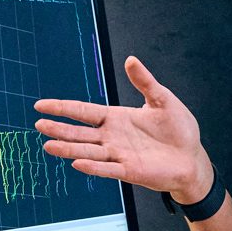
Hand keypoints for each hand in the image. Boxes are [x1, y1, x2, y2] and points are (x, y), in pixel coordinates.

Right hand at [35, 56, 215, 201]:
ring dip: (69, 149)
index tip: (41, 105)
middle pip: (80, 132)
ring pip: (88, 151)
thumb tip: (130, 59)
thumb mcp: (163, 99)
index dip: (63, 108)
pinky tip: (77, 163)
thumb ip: (145, 82)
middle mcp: (112, 137)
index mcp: (117, 118)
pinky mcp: (129, 170)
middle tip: (39, 124)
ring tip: (48, 145)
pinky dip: (93, 166)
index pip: (84, 111)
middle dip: (59, 128)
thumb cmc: (179, 130)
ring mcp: (119, 155)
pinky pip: (107, 168)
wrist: (192, 157)